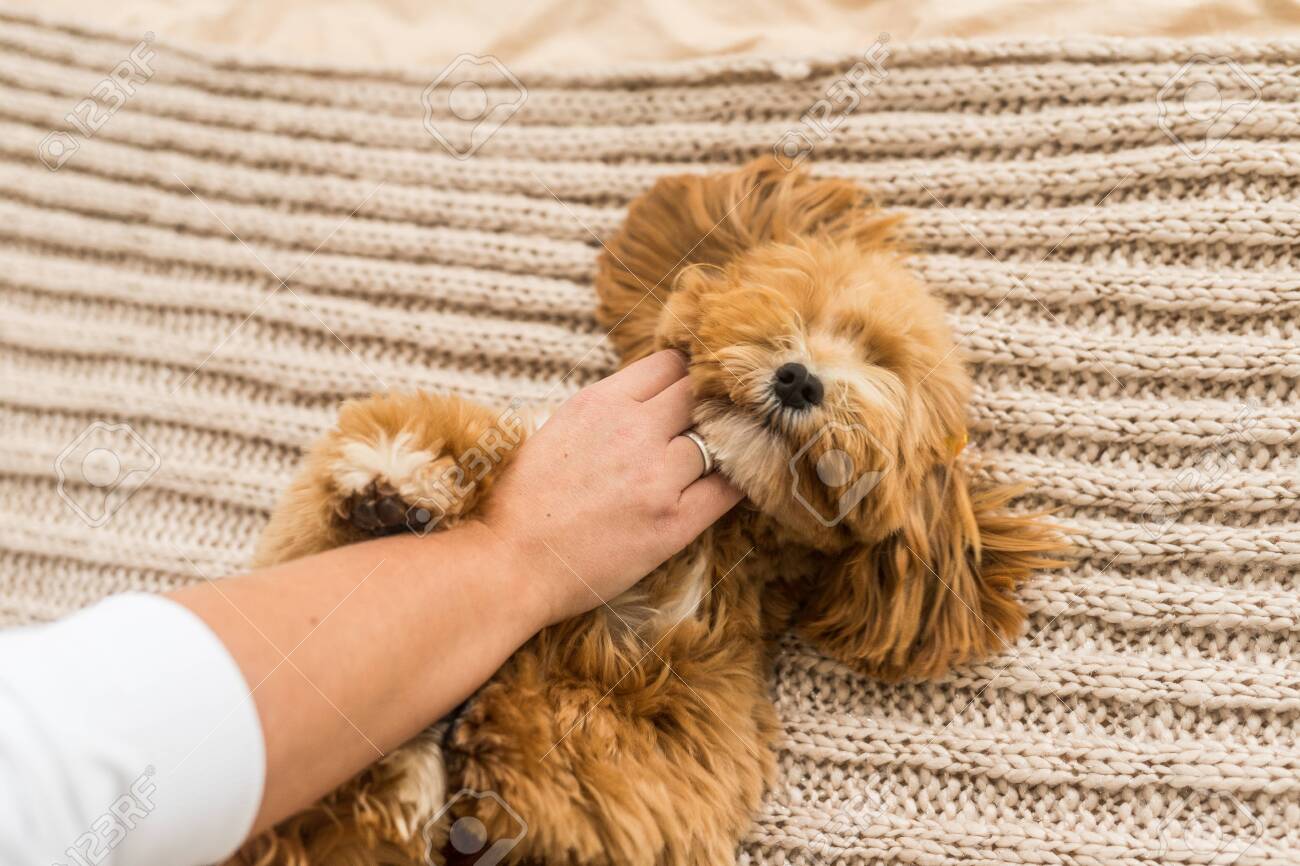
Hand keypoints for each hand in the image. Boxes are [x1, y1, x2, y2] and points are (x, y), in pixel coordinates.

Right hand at [479, 350, 742, 626]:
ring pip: (718, 438)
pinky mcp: (674, 521)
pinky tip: (737, 481)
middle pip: (700, 394)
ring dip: (722, 445)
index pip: (670, 365)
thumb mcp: (559, 430)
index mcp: (601, 402)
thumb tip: (649, 399)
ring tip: (723, 456)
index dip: (685, 377)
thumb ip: (606, 410)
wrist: (511, 564)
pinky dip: (736, 480)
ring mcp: (658, 476)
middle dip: (708, 405)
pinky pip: (728, 488)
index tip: (690, 392)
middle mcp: (634, 430)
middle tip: (715, 422)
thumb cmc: (524, 503)